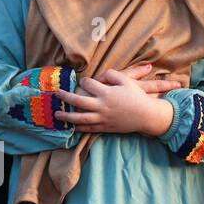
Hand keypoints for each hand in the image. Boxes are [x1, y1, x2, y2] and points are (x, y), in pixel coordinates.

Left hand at [54, 64, 182, 136]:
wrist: (146, 116)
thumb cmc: (137, 97)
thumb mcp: (127, 81)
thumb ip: (112, 75)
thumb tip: (100, 75)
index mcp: (107, 92)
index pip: (89, 84)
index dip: (85, 81)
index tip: (84, 81)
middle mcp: (102, 106)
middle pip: (79, 101)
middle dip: (66, 97)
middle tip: (57, 94)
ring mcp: (102, 118)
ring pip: (80, 118)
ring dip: (67, 116)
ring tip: (56, 114)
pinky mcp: (105, 127)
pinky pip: (89, 128)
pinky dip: (78, 128)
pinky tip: (71, 126)